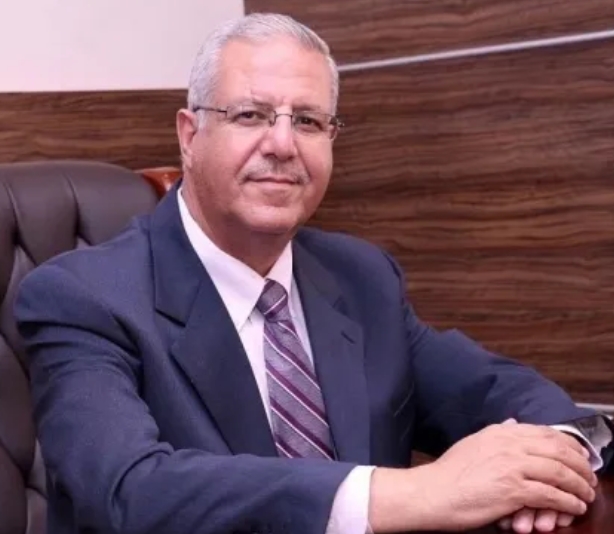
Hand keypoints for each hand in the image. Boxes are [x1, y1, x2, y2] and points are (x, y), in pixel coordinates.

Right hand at [401, 419, 596, 530]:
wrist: (433, 492)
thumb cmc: (450, 472)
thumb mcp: (474, 442)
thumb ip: (497, 433)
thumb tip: (513, 423)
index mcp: (500, 432)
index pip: (545, 432)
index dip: (569, 444)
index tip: (579, 454)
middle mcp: (508, 444)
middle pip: (557, 450)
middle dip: (580, 464)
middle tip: (590, 476)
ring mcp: (512, 466)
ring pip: (559, 472)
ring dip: (579, 485)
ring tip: (587, 494)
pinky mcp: (513, 489)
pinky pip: (551, 494)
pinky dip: (568, 502)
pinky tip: (574, 506)